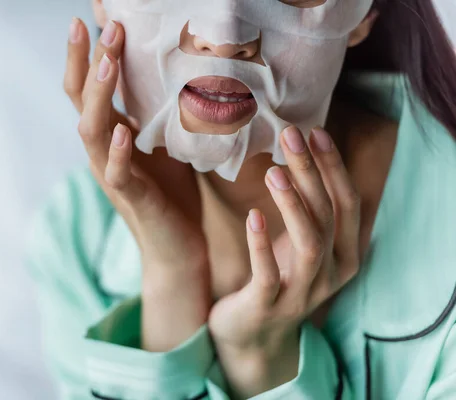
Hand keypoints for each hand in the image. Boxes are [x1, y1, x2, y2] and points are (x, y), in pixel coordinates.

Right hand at [65, 19, 209, 350]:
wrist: (178, 246)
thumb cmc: (173, 193)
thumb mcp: (167, 143)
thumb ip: (159, 113)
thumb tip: (175, 73)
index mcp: (112, 134)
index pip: (91, 87)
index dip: (89, 53)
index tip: (98, 15)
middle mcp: (104, 150)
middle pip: (81, 100)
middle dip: (87, 61)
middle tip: (98, 23)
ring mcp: (113, 174)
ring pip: (91, 130)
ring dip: (97, 95)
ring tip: (107, 61)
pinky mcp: (131, 198)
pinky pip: (117, 173)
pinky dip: (118, 151)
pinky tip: (123, 129)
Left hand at [208, 126, 360, 396]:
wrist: (252, 334)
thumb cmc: (277, 276)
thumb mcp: (298, 242)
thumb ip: (308, 209)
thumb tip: (300, 155)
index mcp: (343, 254)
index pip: (346, 203)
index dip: (333, 167)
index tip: (315, 132)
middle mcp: (331, 274)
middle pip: (329, 215)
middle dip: (312, 172)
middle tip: (291, 136)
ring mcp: (301, 293)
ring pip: (309, 244)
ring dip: (294, 206)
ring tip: (274, 172)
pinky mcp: (268, 306)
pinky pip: (268, 274)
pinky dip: (262, 245)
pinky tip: (253, 216)